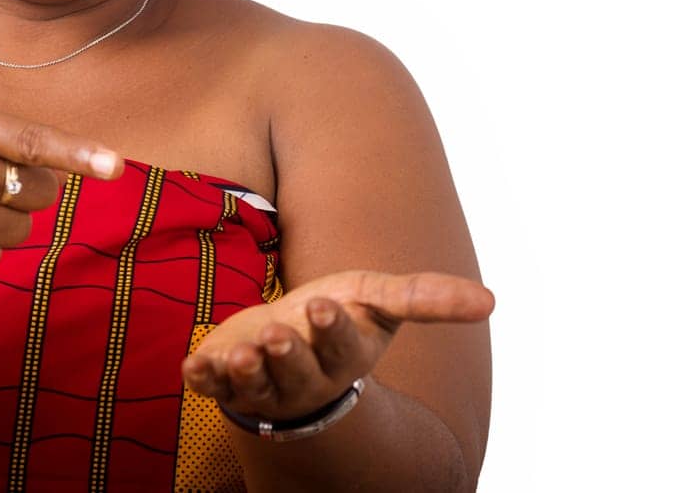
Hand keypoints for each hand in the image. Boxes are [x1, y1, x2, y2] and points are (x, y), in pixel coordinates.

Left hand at [181, 269, 493, 420]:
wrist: (286, 345)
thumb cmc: (335, 320)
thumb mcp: (378, 301)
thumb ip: (426, 298)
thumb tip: (491, 301)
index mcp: (343, 353)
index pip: (341, 344)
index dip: (332, 329)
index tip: (321, 304)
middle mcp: (304, 376)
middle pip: (296, 371)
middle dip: (286, 354)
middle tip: (274, 335)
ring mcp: (263, 383)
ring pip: (254, 386)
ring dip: (245, 372)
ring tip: (240, 352)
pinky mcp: (225, 379)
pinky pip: (213, 385)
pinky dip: (202, 378)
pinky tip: (192, 367)